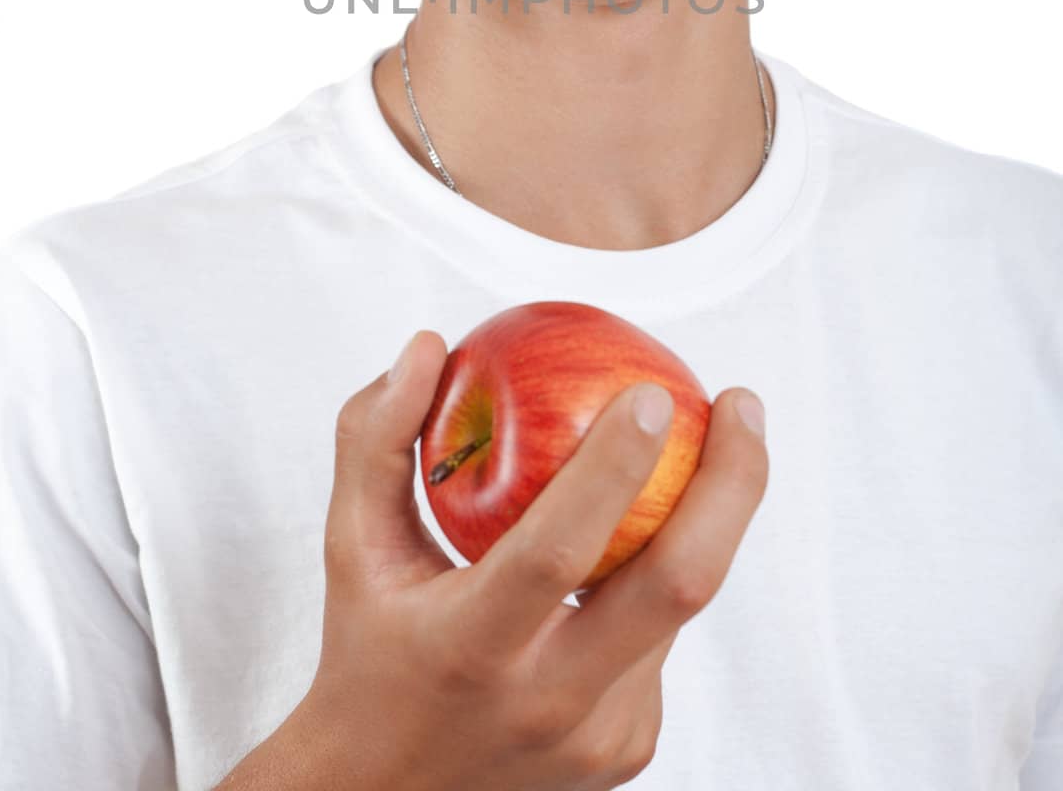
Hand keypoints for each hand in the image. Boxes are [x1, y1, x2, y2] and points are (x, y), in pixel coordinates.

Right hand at [299, 331, 767, 790]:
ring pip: (676, 605)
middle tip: (740, 403)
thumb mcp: (353, 545)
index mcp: (471, 648)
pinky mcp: (631, 746)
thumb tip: (430, 347)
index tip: (653, 391)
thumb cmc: (368, 650)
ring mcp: (602, 735)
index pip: (559, 551)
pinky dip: (655, 573)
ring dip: (696, 517)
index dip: (615, 466)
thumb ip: (378, 439)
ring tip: (703, 442)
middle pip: (678, 585)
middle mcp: (547, 702)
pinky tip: (637, 536)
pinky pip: (662, 636)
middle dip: (732, 484)